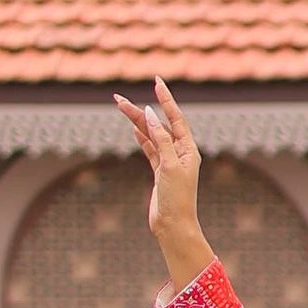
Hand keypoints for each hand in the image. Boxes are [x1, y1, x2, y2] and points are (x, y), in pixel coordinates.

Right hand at [111, 77, 211, 286]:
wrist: (173, 226)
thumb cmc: (176, 199)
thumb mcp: (168, 166)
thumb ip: (160, 139)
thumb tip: (149, 114)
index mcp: (189, 150)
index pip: (175, 118)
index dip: (166, 99)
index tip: (157, 82)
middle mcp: (181, 154)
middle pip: (159, 125)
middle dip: (140, 111)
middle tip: (118, 99)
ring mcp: (170, 162)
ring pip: (151, 136)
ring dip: (136, 122)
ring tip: (120, 107)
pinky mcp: (160, 172)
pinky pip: (150, 149)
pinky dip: (142, 138)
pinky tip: (134, 127)